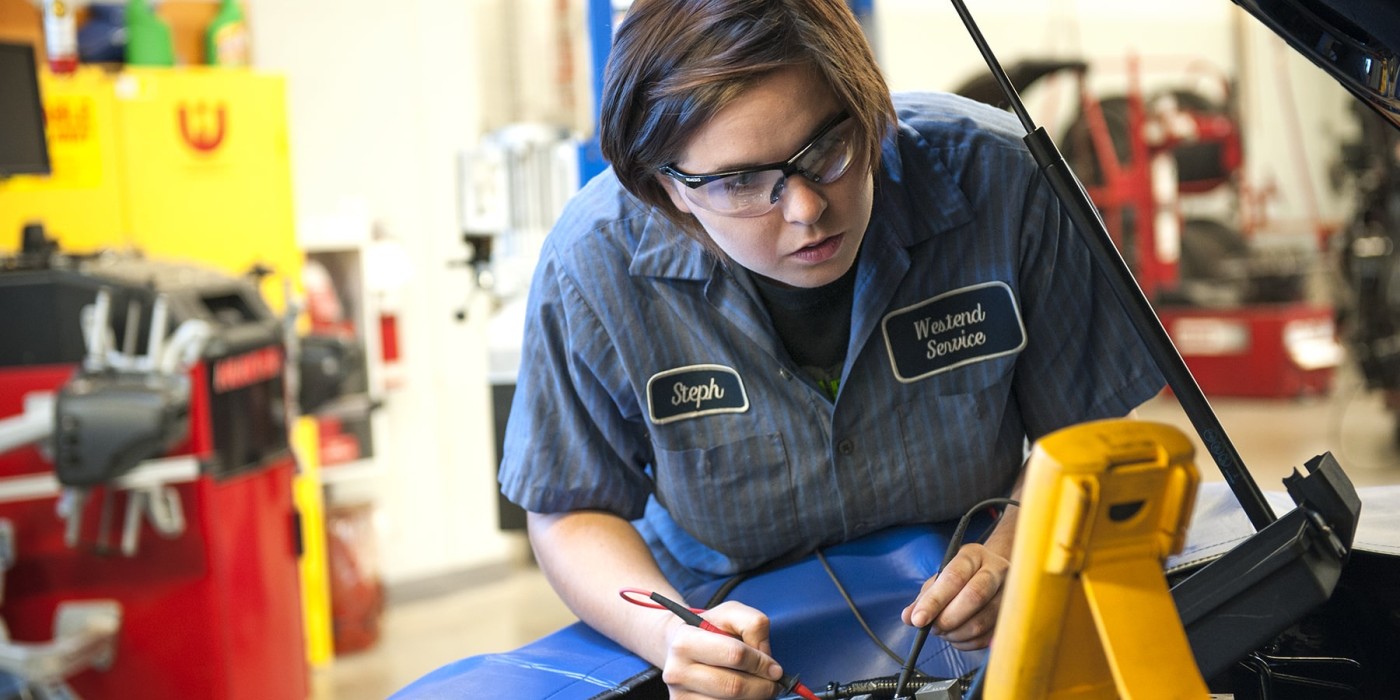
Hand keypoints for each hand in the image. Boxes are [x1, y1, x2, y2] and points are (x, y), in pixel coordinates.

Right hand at [659, 600, 785, 698]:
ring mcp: (680, 695)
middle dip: (762, 687)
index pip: (735, 655)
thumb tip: (765, 657)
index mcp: (686, 641)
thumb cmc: (709, 630)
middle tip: (772, 683)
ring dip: (753, 698)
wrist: (679, 646)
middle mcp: (677, 671)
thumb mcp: (730, 613)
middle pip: (734, 687)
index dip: (761, 663)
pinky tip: (742, 694)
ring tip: (756, 686)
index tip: (775, 668)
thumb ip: (753, 624)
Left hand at [901, 543, 1008, 649]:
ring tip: (943, 632)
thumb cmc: (961, 577)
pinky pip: (988, 637)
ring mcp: (1010, 593)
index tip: (918, 620)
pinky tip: (957, 636)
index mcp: (974, 555)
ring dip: (955, 633)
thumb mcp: (940, 579)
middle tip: (933, 628)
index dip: (934, 601)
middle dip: (947, 619)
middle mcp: (997, 569)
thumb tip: (908, 617)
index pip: (954, 578)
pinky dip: (966, 642)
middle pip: (974, 597)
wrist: (994, 575)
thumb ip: (924, 597)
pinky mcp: (1012, 616)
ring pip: (982, 622)